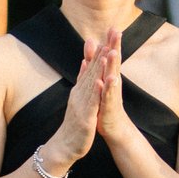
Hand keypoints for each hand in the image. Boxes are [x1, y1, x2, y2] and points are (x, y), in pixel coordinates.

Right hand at [49, 29, 119, 166]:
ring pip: (92, 82)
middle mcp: (81, 92)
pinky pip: (92, 103)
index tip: (111, 31)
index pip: (93, 65)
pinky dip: (96, 91)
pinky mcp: (85, 117)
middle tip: (112, 32)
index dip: (102, 47)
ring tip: (107, 50)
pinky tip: (101, 81)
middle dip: (103, 50)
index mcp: (82, 88)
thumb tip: (85, 60)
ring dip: (99, 66)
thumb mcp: (80, 97)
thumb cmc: (75, 122)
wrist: (65, 145)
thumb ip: (83, 78)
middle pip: (93, 68)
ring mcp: (82, 104)